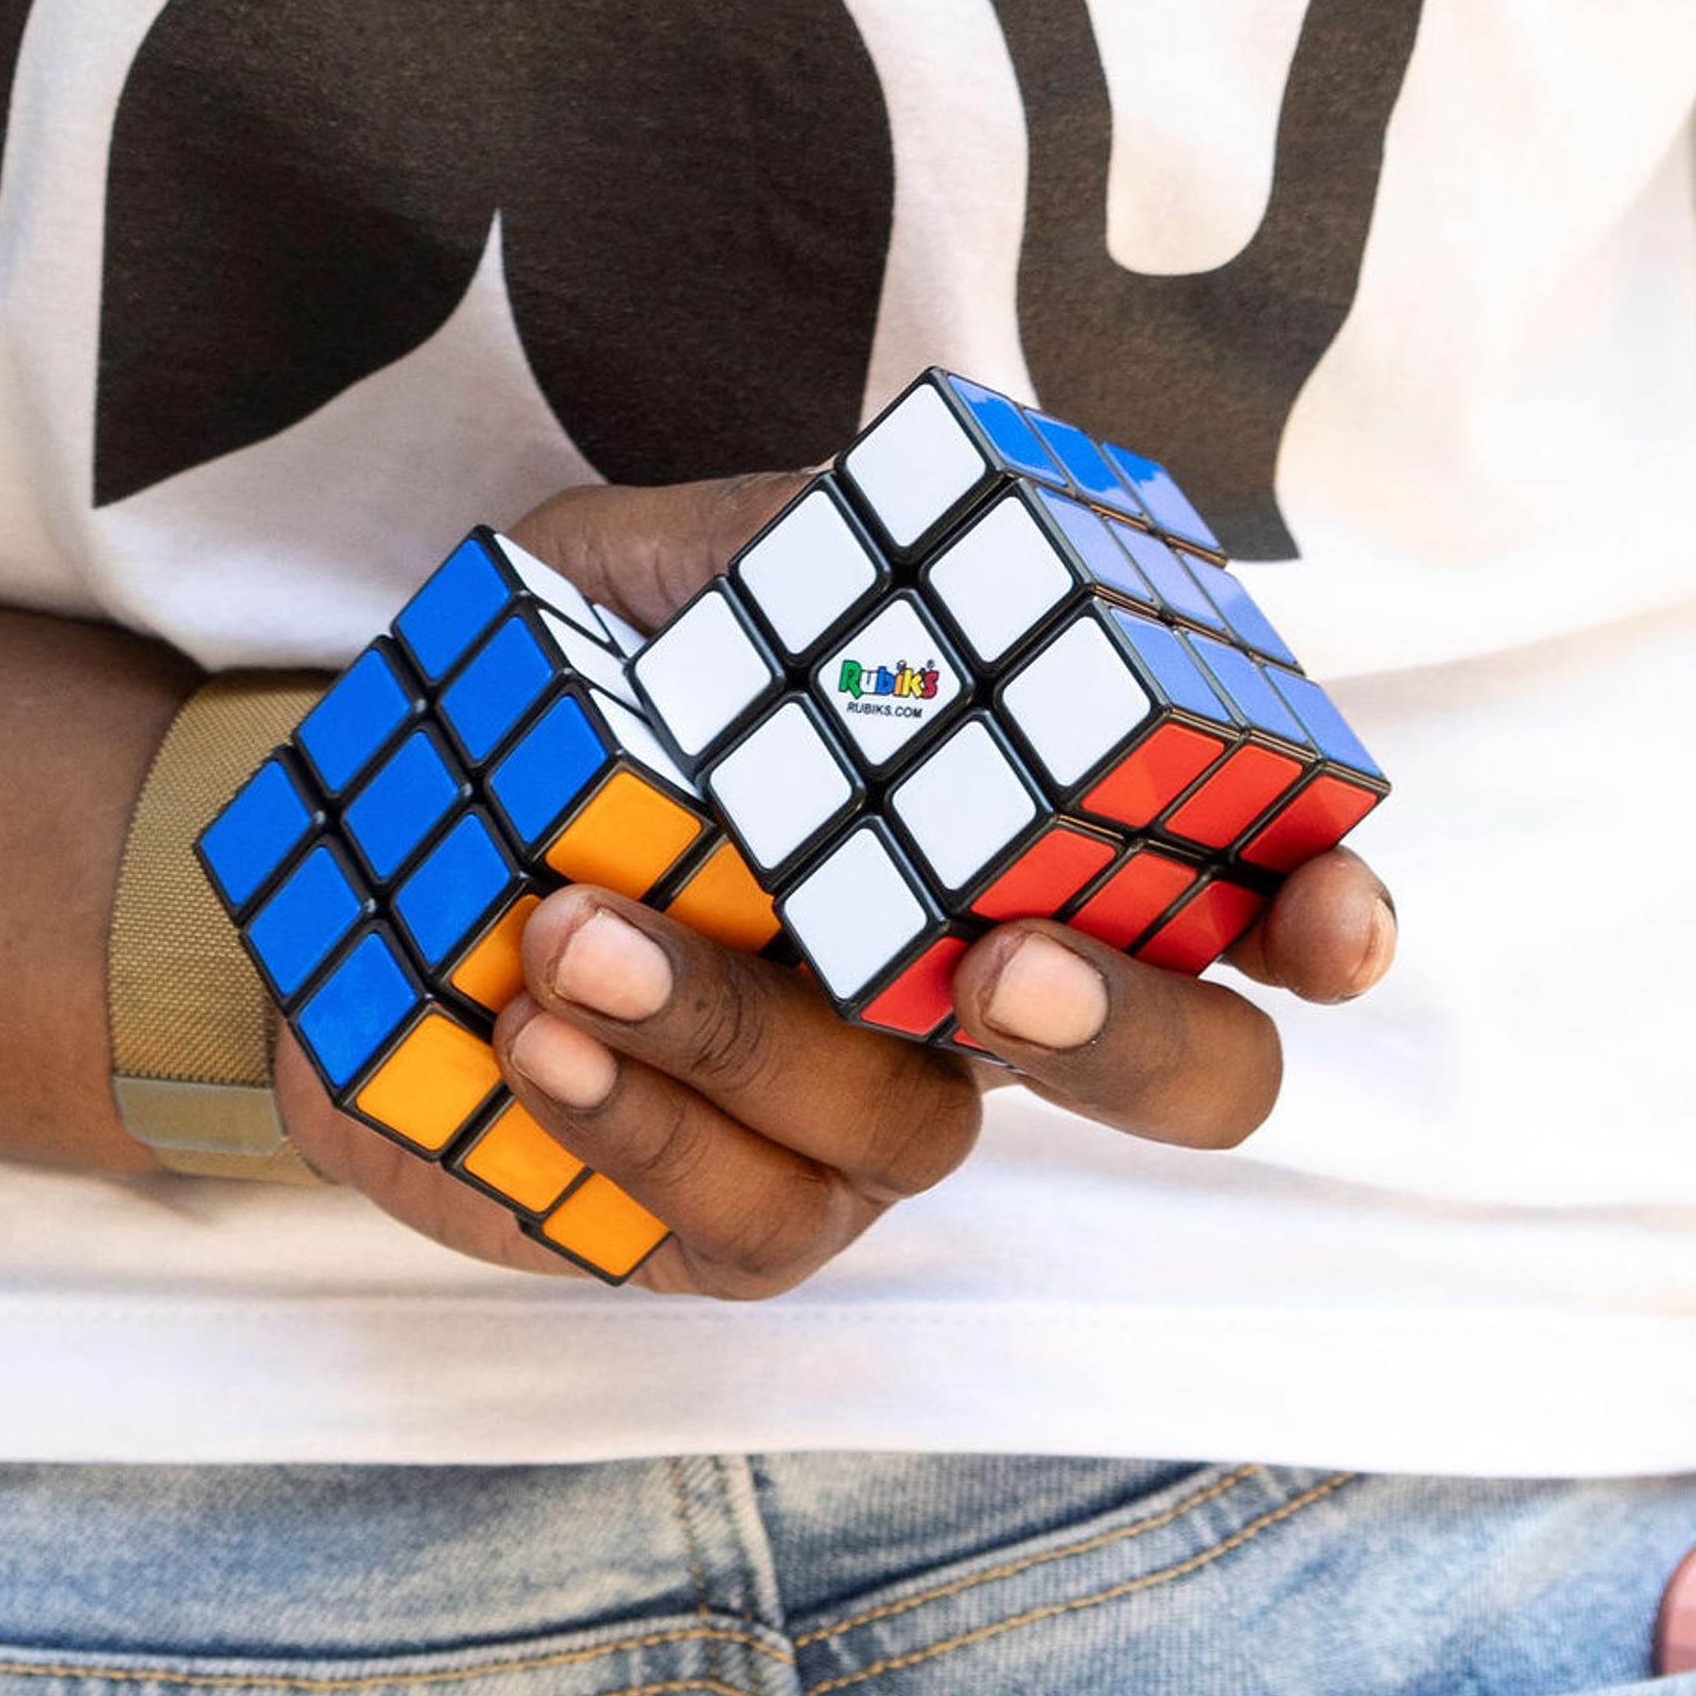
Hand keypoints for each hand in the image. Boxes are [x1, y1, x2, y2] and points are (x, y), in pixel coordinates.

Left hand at [273, 460, 1398, 1290]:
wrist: (364, 817)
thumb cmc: (561, 677)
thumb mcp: (685, 564)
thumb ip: (830, 538)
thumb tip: (967, 479)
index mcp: (1025, 828)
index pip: (1243, 888)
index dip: (1322, 912)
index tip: (1331, 922)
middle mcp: (990, 997)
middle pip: (1185, 1079)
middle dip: (1129, 1035)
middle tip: (1003, 961)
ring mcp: (874, 1125)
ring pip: (910, 1136)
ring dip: (743, 1032)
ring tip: (571, 928)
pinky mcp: (726, 1216)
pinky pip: (739, 1217)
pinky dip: (633, 1116)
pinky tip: (532, 1023)